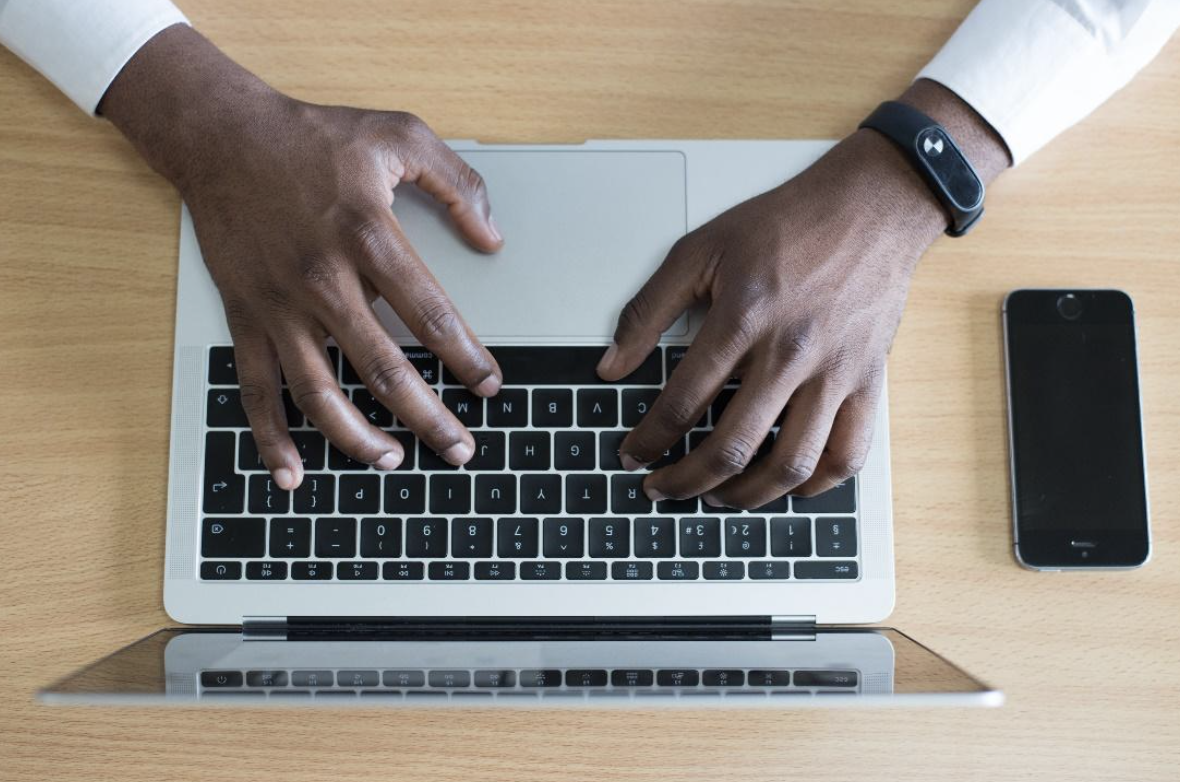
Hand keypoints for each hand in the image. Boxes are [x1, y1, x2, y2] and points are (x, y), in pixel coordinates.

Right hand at [101, 26, 503, 489]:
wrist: (221, 136)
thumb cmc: (313, 136)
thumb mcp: (398, 134)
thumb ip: (457, 183)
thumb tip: (493, 236)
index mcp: (368, 236)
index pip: (431, 315)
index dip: (466, 357)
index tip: (490, 385)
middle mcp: (323, 280)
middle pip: (383, 369)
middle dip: (428, 418)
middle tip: (461, 450)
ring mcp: (279, 306)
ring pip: (320, 392)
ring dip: (358, 439)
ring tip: (395, 462)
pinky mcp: (246, 317)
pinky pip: (256, 389)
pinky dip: (271, 436)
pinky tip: (292, 472)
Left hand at [598, 83, 1007, 507]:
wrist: (871, 207)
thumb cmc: (786, 225)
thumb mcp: (700, 249)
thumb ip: (648, 309)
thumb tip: (610, 364)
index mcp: (743, 318)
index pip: (682, 402)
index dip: (649, 439)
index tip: (633, 453)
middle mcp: (791, 352)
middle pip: (731, 446)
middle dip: (685, 481)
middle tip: (662, 488)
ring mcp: (835, 373)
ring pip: (790, 464)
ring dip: (745, 495)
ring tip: (717, 498)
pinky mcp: (868, 382)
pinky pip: (848, 455)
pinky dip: (815, 484)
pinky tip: (787, 486)